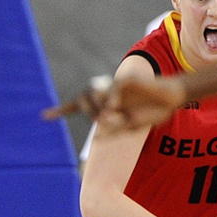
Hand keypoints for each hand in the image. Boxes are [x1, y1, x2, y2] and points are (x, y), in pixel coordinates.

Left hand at [42, 75, 185, 129]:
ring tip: (113, 115)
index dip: (62, 110)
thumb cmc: (153, 112)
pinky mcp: (126, 81)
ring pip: (95, 95)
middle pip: (84, 100)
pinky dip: (109, 98)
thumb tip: (97, 135)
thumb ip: (115, 130)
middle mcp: (107, 95)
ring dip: (97, 107)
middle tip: (101, 120)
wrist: (172, 99)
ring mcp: (115, 87)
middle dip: (86, 110)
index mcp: (107, 106)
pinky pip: (111, 90)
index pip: (80, 107)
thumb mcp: (133, 126)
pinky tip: (114, 106)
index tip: (44, 116)